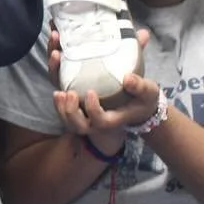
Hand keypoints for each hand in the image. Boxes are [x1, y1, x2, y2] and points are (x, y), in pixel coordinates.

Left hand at [48, 27, 158, 153]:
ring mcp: (86, 115)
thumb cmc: (143, 98)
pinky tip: (55, 80)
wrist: (138, 104)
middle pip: (78, 126)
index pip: (100, 121)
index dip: (93, 110)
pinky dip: (57, 97)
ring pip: (67, 119)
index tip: (90, 92)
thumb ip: (140, 85)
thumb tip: (128, 77)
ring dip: (59, 106)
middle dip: (69, 112)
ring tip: (57, 91)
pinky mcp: (79, 106)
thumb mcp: (148, 91)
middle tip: (67, 93)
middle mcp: (97, 121)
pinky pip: (63, 106)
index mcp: (113, 119)